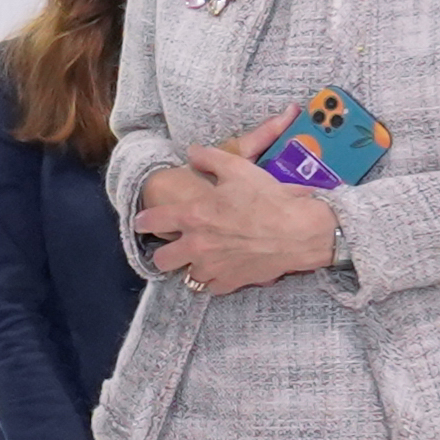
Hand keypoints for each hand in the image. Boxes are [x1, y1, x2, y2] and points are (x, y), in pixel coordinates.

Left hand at [136, 126, 338, 294]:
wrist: (298, 232)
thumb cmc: (267, 198)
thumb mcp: (237, 168)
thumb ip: (209, 158)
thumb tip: (192, 153)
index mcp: (193, 216)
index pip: (152, 222)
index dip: (143, 222)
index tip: (142, 222)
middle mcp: (197, 246)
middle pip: (162, 261)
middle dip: (164, 254)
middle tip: (173, 246)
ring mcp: (213, 268)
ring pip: (187, 276)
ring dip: (192, 266)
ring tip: (201, 258)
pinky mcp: (230, 283)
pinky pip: (212, 287)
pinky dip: (214, 279)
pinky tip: (222, 268)